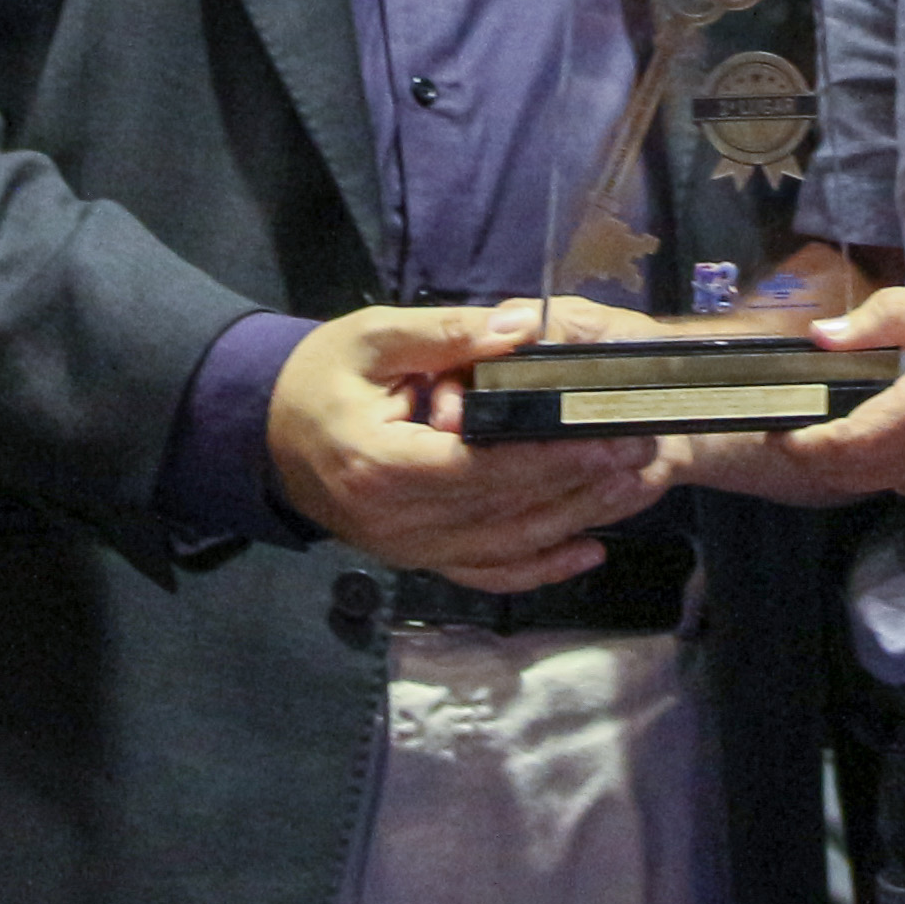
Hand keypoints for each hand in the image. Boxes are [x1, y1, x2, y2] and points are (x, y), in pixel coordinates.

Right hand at [265, 302, 663, 590]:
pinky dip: (539, 566)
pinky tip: (588, 548)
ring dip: (575, 519)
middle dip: (580, 482)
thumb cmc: (318, 379)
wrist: (262, 434)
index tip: (608, 433)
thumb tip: (520, 330)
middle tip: (642, 450)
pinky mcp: (416, 559)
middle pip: (506, 510)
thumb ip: (445, 336)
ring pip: (506, 546)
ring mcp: (407, 550)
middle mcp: (398, 522)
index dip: (553, 454)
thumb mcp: (372, 339)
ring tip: (632, 486)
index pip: (485, 467)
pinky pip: (485, 572)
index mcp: (385, 465)